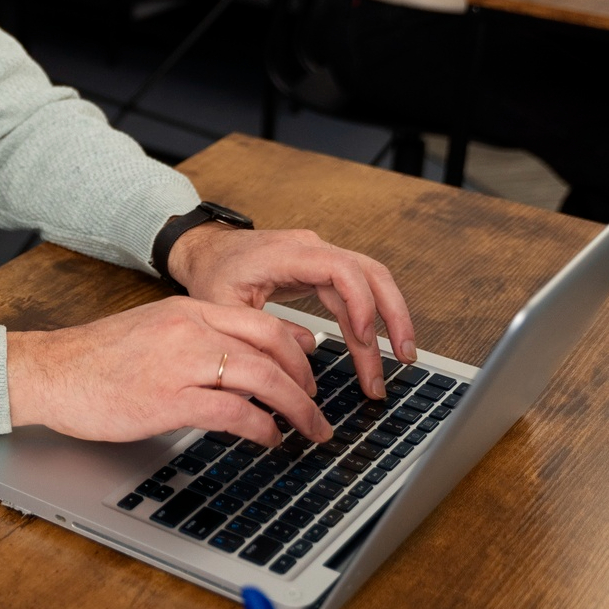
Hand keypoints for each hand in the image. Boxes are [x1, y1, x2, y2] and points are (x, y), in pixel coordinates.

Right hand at [5, 297, 331, 446]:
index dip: (298, 350)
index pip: (263, 323)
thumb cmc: (93, 360)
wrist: (48, 372)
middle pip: (273, 347)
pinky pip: (235, 413)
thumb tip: (239, 361)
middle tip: (318, 406)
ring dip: (297, 408)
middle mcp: (189, 330)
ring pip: (263, 378)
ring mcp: (181, 363)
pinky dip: (262, 428)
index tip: (311, 369)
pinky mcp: (169, 399)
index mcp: (187, 311)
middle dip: (307, 381)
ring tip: (310, 429)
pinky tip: (269, 440)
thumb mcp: (151, 332)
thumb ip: (195, 339)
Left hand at [167, 224, 414, 398]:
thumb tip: (307, 350)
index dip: (361, 302)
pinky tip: (376, 348)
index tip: (367, 338)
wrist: (204, 250)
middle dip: (392, 316)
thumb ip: (260, 329)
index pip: (342, 269)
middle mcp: (311, 249)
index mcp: (287, 253)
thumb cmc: (211, 273)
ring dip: (389, 320)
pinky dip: (369, 319)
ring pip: (370, 283)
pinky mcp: (320, 270)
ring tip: (402, 359)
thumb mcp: (223, 306)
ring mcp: (319, 258)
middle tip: (404, 357)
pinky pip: (355, 292)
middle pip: (369, 274)